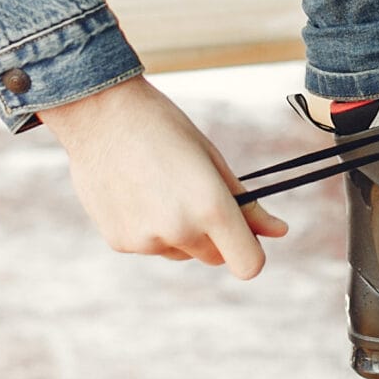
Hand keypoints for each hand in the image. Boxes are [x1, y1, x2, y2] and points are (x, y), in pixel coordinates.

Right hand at [37, 76, 287, 277]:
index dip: (251, 252)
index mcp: (210, 207)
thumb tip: (280, 231)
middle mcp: (179, 231)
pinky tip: (135, 191)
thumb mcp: (211, 159)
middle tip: (196, 194)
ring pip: (180, 252)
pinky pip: (149, 246)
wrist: (99, 114)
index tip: (244, 234)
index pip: (248, 265)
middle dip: (214, 236)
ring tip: (159, 186)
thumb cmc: (163, 127)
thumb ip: (246, 203)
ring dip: (179, 232)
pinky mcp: (119, 242)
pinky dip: (148, 227)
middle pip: (214, 257)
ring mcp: (146, 241)